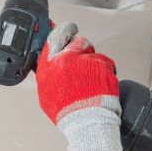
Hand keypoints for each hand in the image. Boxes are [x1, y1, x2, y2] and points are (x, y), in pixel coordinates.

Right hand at [35, 23, 123, 150]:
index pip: (54, 37)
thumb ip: (48, 74)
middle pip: (75, 40)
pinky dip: (104, 70)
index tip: (63, 29)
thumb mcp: (46, 93)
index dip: (60, 31)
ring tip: (90, 78)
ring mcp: (85, 60)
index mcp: (50, 64)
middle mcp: (66, 58)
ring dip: (91, 59)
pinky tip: (99, 83)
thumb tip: (50, 65)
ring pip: (91, 50)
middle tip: (82, 58)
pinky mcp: (102, 64)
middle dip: (79, 47)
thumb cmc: (66, 112)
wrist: (86, 121)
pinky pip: (104, 61)